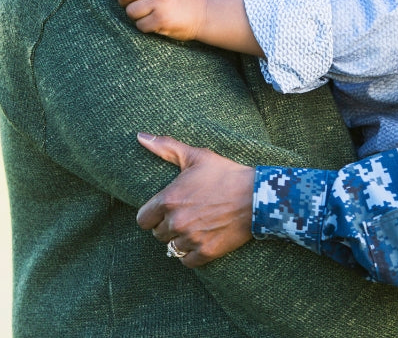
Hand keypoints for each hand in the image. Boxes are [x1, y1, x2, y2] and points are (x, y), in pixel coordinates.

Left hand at [107, 0, 206, 40]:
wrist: (204, 12)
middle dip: (124, 2)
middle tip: (134, 5)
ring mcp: (161, 1)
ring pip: (130, 11)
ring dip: (135, 16)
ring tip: (148, 14)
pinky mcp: (163, 18)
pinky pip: (140, 25)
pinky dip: (145, 27)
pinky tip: (156, 23)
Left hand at [135, 133, 255, 267]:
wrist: (257, 195)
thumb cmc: (226, 173)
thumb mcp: (197, 157)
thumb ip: (166, 147)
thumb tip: (139, 136)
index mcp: (169, 200)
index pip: (143, 220)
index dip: (154, 215)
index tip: (167, 210)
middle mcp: (176, 221)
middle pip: (158, 234)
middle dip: (169, 226)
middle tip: (187, 215)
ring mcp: (191, 238)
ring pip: (172, 247)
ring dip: (181, 239)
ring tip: (196, 227)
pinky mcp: (206, 252)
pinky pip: (186, 260)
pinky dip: (192, 253)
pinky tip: (203, 240)